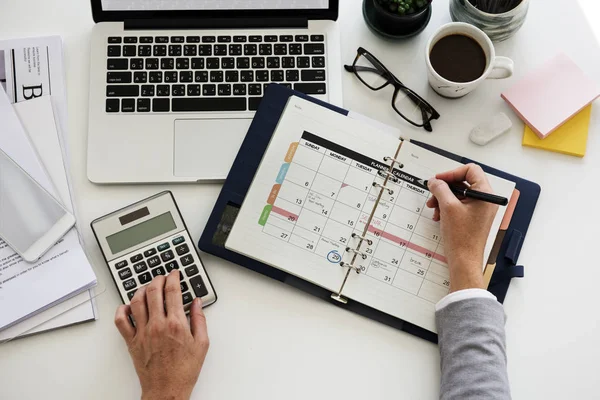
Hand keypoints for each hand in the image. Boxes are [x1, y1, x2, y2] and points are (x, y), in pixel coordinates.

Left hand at [114, 271, 209, 399]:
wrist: (167, 390)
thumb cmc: (184, 371)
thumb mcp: (202, 343)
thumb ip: (199, 319)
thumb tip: (197, 302)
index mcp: (176, 324)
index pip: (173, 291)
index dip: (173, 277)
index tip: (175, 273)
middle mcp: (157, 325)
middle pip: (154, 291)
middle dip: (158, 279)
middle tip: (162, 276)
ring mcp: (142, 333)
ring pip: (136, 302)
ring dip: (141, 290)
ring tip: (147, 287)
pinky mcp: (131, 342)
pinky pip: (121, 321)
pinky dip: (122, 310)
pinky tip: (128, 306)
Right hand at [426, 164, 498, 292]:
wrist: (464, 260)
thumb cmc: (462, 238)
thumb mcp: (448, 207)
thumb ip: (440, 189)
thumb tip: (434, 181)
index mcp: (485, 194)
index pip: (470, 171)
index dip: (452, 173)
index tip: (438, 180)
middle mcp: (485, 200)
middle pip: (463, 182)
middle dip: (445, 188)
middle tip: (433, 194)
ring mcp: (479, 209)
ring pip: (458, 194)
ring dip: (443, 198)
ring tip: (434, 208)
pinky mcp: (473, 217)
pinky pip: (458, 205)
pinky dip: (446, 207)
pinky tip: (439, 216)